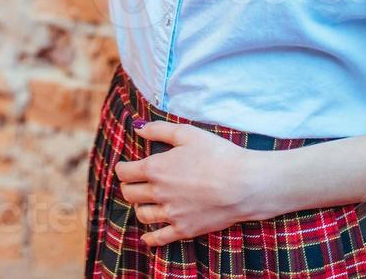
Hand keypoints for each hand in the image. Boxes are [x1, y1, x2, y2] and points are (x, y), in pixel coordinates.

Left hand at [114, 120, 271, 247]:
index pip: (124, 172)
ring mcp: (170, 214)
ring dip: (139, 207)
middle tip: (135, 182)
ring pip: (141, 214)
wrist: (243, 184)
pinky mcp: (184, 229)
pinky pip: (159, 237)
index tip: (127, 167)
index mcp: (156, 168)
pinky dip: (150, 238)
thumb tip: (137, 127)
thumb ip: (159, 130)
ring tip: (146, 201)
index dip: (123, 168)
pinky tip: (147, 236)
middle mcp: (158, 193)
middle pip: (129, 193)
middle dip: (129, 186)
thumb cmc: (217, 154)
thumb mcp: (187, 133)